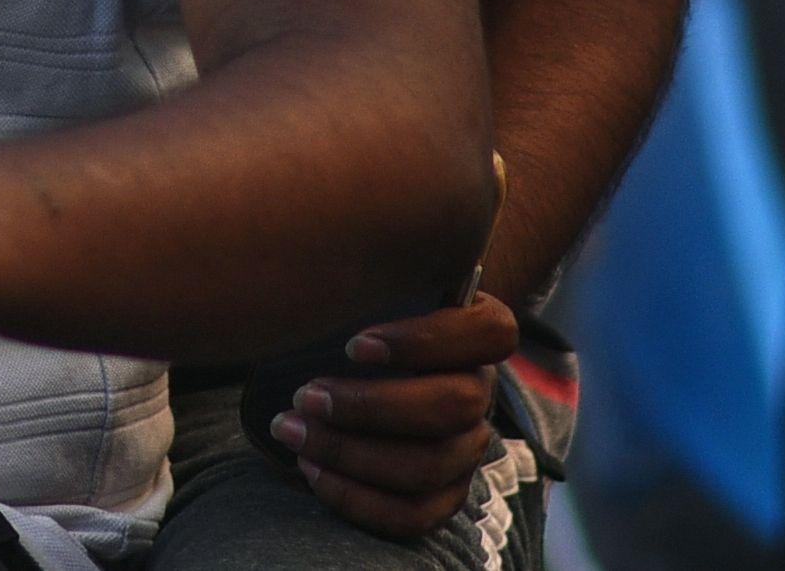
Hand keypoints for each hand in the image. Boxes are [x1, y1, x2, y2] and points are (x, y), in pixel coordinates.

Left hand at [267, 293, 522, 536]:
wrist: (352, 368)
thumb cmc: (354, 316)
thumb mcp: (364, 291)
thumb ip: (361, 283)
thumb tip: (312, 271)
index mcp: (475, 332)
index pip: (491, 332)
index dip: (426, 341)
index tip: (353, 345)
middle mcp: (479, 389)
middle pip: (454, 406)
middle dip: (370, 407)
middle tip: (306, 395)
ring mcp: (466, 446)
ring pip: (429, 465)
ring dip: (352, 454)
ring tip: (293, 431)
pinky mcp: (443, 492)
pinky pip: (414, 514)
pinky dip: (358, 498)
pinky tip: (311, 469)